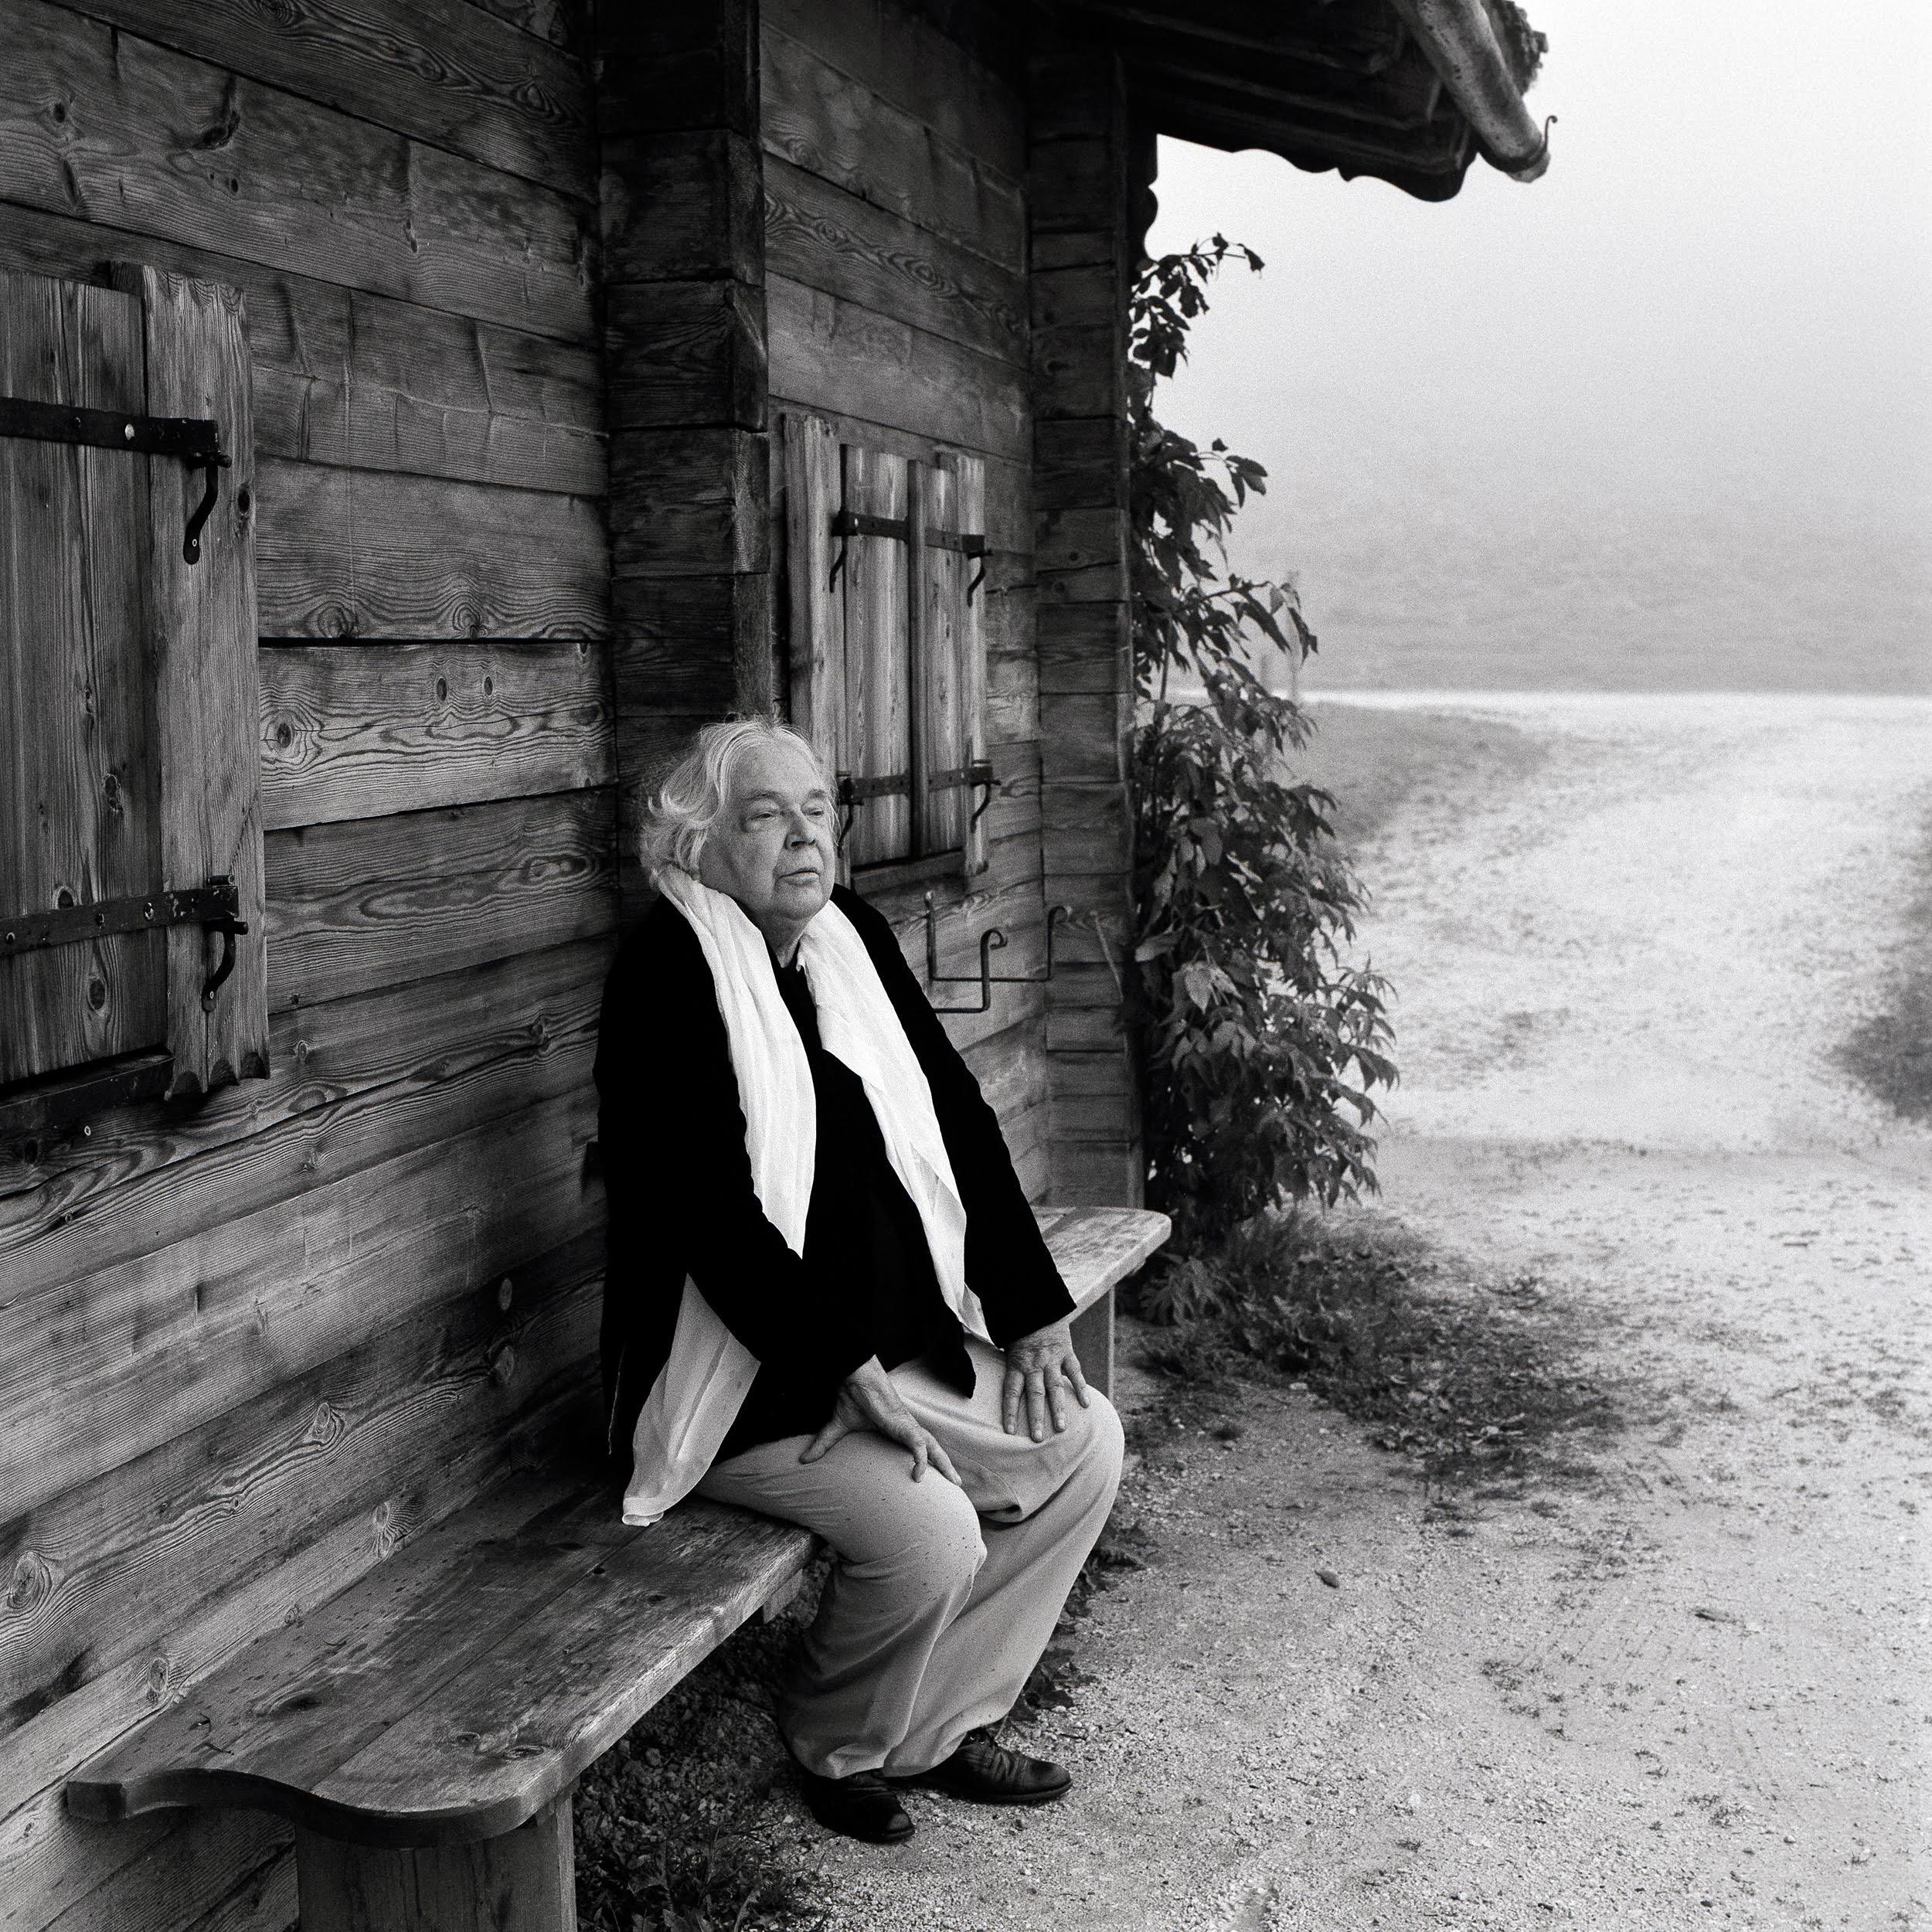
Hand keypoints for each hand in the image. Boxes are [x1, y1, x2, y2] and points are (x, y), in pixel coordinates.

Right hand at [800, 1357, 962, 1485]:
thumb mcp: (838, 1429)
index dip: (929, 1460)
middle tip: (957, 1483)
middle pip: (933, 1449)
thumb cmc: (853, 1399)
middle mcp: (908, 1429)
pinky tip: (919, 1476)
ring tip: (954, 1481)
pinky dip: (921, 1460)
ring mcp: (908, 1428)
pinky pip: (918, 1446)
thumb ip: (825, 1444)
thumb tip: (803, 1460)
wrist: (855, 1379)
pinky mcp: (904, 1426)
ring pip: (933, 1448)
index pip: (919, 1447)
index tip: (935, 1477)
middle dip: (945, 1465)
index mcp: (899, 1430)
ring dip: (944, 1464)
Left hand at [1001, 1318, 1090, 1441]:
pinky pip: (1075, 1372)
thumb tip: (1003, 1388)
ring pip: (1055, 1387)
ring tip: (1061, 1428)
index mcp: (1016, 1363)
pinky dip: (1081, 1387)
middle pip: (1034, 1394)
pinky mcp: (1067, 1353)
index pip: (1011, 1391)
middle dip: (1035, 1417)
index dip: (1010, 1411)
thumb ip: (1009, 1366)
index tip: (1009, 1431)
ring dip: (1058, 1408)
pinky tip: (1086, 1404)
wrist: (1037, 1305)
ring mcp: (1052, 1359)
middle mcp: (1034, 1364)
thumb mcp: (1007, 1346)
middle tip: (1038, 1438)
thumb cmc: (1019, 1330)